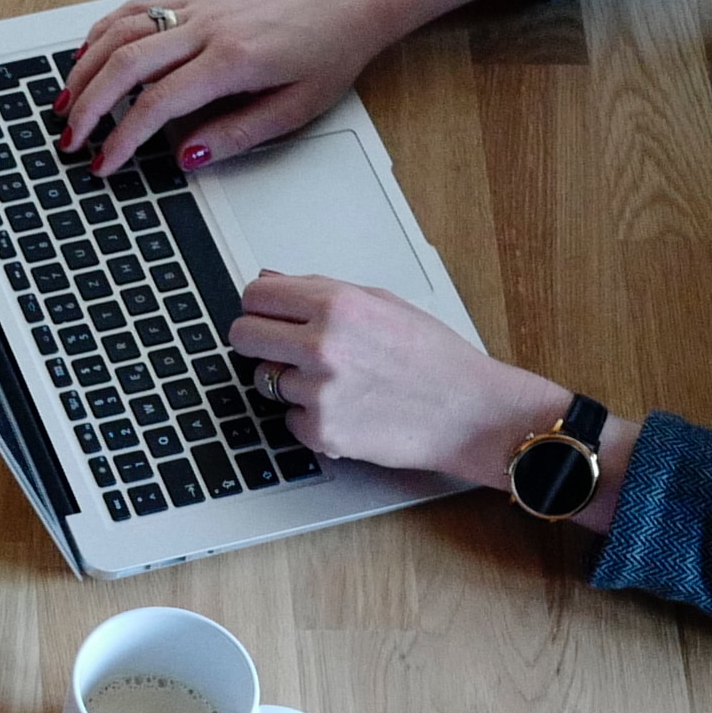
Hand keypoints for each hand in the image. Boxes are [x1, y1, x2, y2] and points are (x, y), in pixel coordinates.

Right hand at [55, 0, 386, 181]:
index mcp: (232, 61)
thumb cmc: (328, 51)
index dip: (123, 138)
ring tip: (66, 103)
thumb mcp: (295, 109)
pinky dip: (103, 31)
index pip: (158, 102)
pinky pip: (136, 8)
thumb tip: (186, 156)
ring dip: (86, 68)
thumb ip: (237, 134)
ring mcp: (198, 8)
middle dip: (89, 106)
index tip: (105, 164)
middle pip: (126, 64)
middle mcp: (208, 28)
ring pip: (122, 31)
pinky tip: (88, 54)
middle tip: (71, 140)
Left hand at [226, 272, 578, 498]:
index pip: (254, 296)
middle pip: (241, 336)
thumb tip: (271, 279)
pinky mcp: (322, 432)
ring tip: (339, 383)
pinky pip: (290, 419)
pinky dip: (311, 418)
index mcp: (337, 304)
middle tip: (284, 350)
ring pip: (266, 380)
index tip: (265, 315)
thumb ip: (320, 290)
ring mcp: (319, 391)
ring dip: (292, 382)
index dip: (259, 306)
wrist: (470, 412)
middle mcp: (322, 345)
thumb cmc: (434, 358)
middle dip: (258, 342)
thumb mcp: (382, 304)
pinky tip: (349, 410)